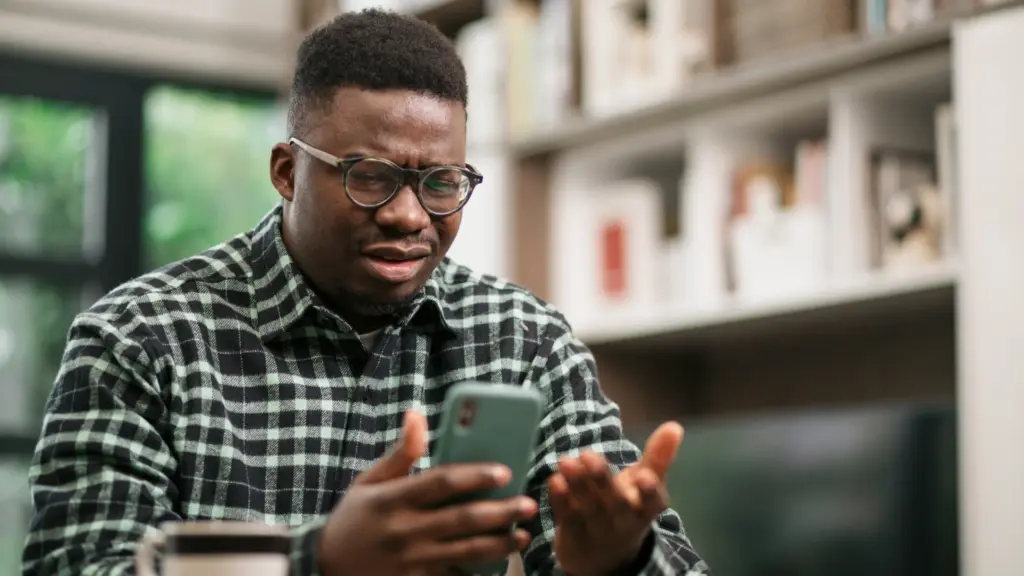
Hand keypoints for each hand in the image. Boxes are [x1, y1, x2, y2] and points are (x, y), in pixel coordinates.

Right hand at [318, 410, 538, 575]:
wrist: (326, 566)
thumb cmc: (354, 517)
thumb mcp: (369, 481)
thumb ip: (400, 453)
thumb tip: (417, 414)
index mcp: (393, 498)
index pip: (440, 482)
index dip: (474, 475)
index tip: (504, 470)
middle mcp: (404, 529)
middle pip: (460, 519)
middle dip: (499, 512)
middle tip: (528, 504)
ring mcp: (410, 560)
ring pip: (464, 552)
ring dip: (498, 544)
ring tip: (523, 535)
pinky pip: (453, 575)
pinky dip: (478, 571)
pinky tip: (501, 562)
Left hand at [549, 421, 683, 575]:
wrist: (606, 558)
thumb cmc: (629, 508)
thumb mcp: (646, 485)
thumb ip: (658, 457)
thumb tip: (674, 426)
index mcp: (647, 509)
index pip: (653, 502)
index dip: (650, 491)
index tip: (645, 476)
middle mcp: (625, 523)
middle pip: (616, 504)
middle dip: (602, 481)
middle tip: (589, 455)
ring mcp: (599, 533)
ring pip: (588, 509)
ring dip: (577, 485)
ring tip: (566, 461)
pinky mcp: (574, 538)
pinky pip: (567, 519)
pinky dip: (560, 501)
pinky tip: (554, 480)